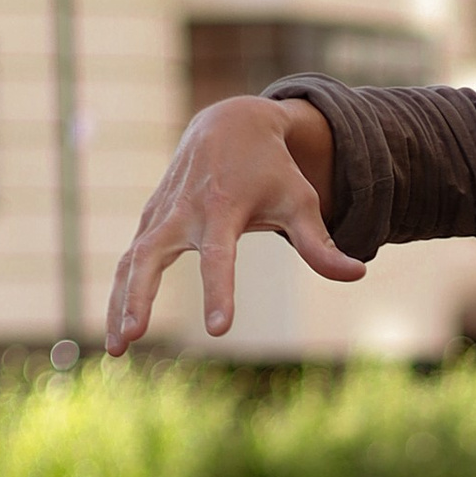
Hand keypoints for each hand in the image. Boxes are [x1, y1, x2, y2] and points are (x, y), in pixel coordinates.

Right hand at [104, 96, 359, 352]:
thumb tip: (358, 274)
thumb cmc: (272, 169)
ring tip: (117, 352)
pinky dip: (120, 294)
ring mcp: (160, 214)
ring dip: (120, 305)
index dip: (218, 292)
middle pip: (150, 256)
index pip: (218, 257)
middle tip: (134, 336)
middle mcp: (183, 210)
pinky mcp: (150, 220)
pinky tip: (121, 332)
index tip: (219, 330)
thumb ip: (320, 243)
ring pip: (130, 262)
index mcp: (222, 207)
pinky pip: (129, 261)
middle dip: (140, 296)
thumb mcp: (300, 200)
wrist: (229, 124)